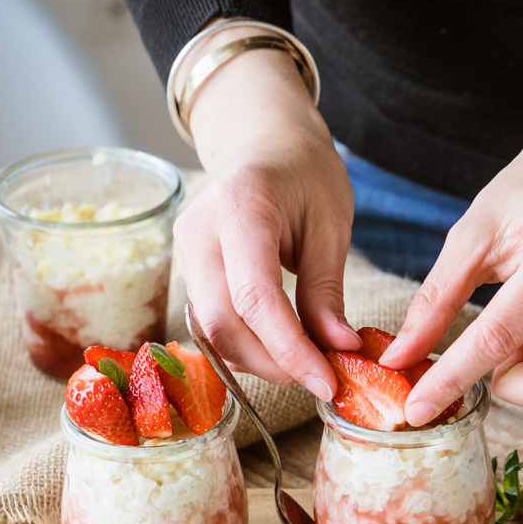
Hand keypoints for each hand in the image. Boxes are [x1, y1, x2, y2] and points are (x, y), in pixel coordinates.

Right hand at [174, 31, 359, 394]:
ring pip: (210, 330)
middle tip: (321, 378)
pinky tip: (281, 350)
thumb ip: (327, 290)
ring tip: (306, 365)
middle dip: (273, 363)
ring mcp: (185, 253)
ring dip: (258, 361)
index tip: (327, 380)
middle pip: (222, 322)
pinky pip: (209, 322)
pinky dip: (244, 346)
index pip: (256, 298)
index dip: (290, 350)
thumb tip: (337, 349)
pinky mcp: (187, 271)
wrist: (263, 143)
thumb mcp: (331, 225)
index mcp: (240, 207)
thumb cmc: (304, 174)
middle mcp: (199, 232)